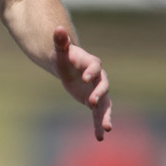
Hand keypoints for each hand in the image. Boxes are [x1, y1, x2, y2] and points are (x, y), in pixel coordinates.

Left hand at [52, 26, 112, 140]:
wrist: (68, 67)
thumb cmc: (64, 56)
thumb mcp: (60, 50)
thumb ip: (60, 40)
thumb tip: (58, 28)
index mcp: (91, 63)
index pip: (95, 67)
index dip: (91, 71)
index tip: (85, 78)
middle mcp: (98, 78)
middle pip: (104, 86)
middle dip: (99, 93)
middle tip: (92, 102)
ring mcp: (98, 91)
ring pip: (105, 104)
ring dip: (106, 115)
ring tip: (107, 128)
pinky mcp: (95, 102)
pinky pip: (99, 114)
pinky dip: (99, 125)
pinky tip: (100, 137)